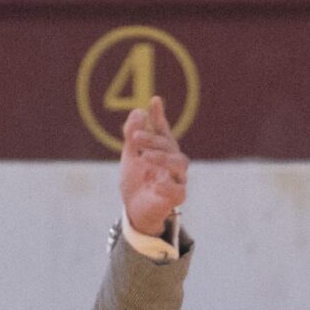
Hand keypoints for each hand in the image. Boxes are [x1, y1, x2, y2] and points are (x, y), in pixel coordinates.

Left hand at [119, 95, 188, 238]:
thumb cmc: (135, 181)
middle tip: (135, 136)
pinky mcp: (177, 197)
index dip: (158, 116)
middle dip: (152, 139)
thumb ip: (132, 136)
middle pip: (169, 145)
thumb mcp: (130, 157)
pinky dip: (167, 186)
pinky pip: (178, 191)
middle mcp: (173, 161)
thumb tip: (138, 111)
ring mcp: (177, 178)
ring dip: (162, 157)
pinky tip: (155, 183)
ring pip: (179, 163)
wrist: (133, 210)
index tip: (153, 100)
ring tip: (145, 157)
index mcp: (162, 149)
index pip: (162, 130)